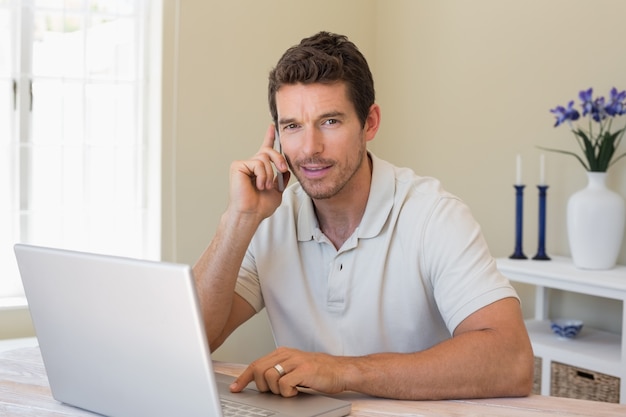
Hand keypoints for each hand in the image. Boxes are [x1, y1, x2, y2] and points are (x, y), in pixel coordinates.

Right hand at [228, 124, 289, 219]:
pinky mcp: (238, 166)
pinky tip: (257, 185)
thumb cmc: (260, 206)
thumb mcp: (277, 191)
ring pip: (264, 158)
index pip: (265, 149)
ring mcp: (244, 164)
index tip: (272, 127)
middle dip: (279, 159)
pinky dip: (262, 175)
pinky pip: (257, 163)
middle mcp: (251, 164)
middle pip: (269, 151)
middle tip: (283, 170)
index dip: (269, 137)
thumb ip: (282, 179)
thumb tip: (285, 170)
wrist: (251, 214)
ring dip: (269, 174)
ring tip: (264, 186)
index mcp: (260, 169)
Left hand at [230, 347, 347, 396]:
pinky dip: (287, 392)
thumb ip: (278, 370)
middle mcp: (286, 355)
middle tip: (274, 391)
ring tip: (290, 390)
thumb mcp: (294, 367)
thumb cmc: (318, 372)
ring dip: (277, 390)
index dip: (243, 377)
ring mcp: (295, 361)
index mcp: (282, 353)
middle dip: (262, 386)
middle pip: (259, 370)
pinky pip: (284, 384)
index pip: (256, 364)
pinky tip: (297, 390)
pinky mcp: (304, 370)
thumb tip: (259, 381)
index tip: (235, 388)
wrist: (340, 371)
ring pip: (270, 377)